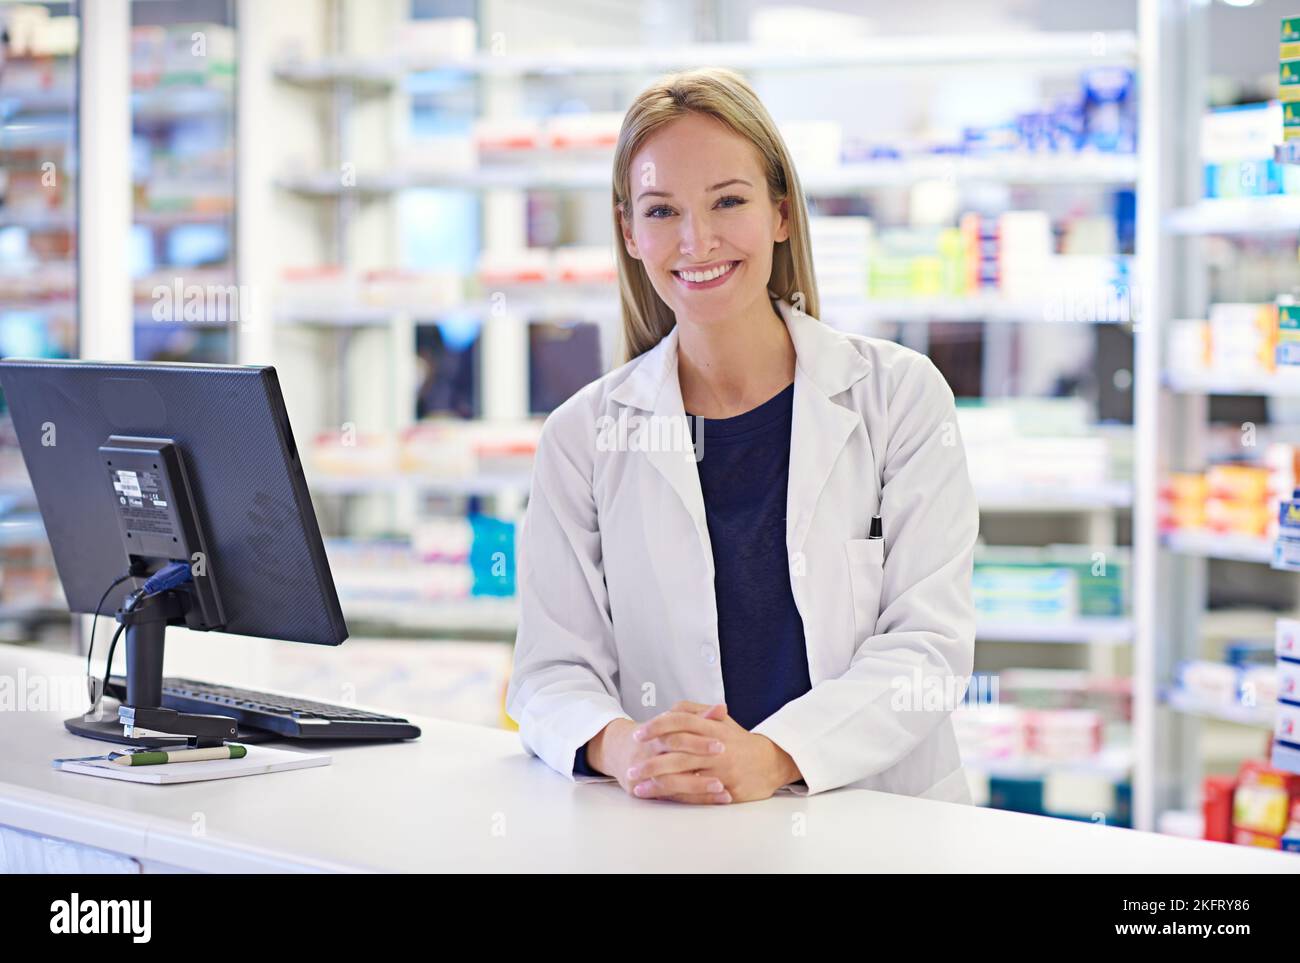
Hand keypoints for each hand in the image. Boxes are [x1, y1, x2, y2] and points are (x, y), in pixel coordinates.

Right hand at [587, 707, 731, 804]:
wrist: (617, 751)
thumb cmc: (653, 737)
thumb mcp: (671, 723)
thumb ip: (698, 717)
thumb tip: (722, 709)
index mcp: (655, 733)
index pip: (676, 733)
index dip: (699, 738)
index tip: (722, 742)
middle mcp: (646, 752)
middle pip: (673, 755)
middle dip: (698, 758)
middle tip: (724, 761)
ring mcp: (642, 773)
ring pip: (671, 781)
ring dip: (698, 785)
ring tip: (722, 788)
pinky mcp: (641, 791)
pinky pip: (670, 798)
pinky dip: (694, 799)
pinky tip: (715, 800)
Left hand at [629, 701, 802, 803]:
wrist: (771, 762)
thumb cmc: (739, 741)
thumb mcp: (720, 721)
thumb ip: (695, 712)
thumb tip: (670, 709)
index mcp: (713, 727)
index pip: (680, 721)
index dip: (657, 727)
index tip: (638, 734)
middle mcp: (716, 747)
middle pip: (678, 752)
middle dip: (651, 760)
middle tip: (631, 765)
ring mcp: (721, 769)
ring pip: (684, 775)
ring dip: (658, 782)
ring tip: (638, 785)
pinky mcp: (726, 789)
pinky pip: (697, 793)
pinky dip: (676, 796)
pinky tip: (660, 797)